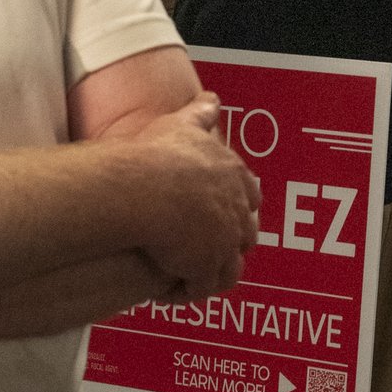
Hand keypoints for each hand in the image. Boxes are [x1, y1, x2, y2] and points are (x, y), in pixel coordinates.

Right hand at [116, 91, 261, 300]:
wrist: (141, 187)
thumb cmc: (156, 155)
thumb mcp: (181, 125)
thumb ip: (200, 114)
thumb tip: (211, 100)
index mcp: (233, 177)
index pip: (250, 197)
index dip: (238, 207)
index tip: (225, 214)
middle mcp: (236, 211)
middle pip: (245, 234)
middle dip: (229, 243)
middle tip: (206, 250)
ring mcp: (224, 241)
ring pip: (229, 267)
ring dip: (210, 273)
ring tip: (189, 277)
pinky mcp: (206, 266)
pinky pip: (201, 287)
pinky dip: (187, 291)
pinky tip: (169, 291)